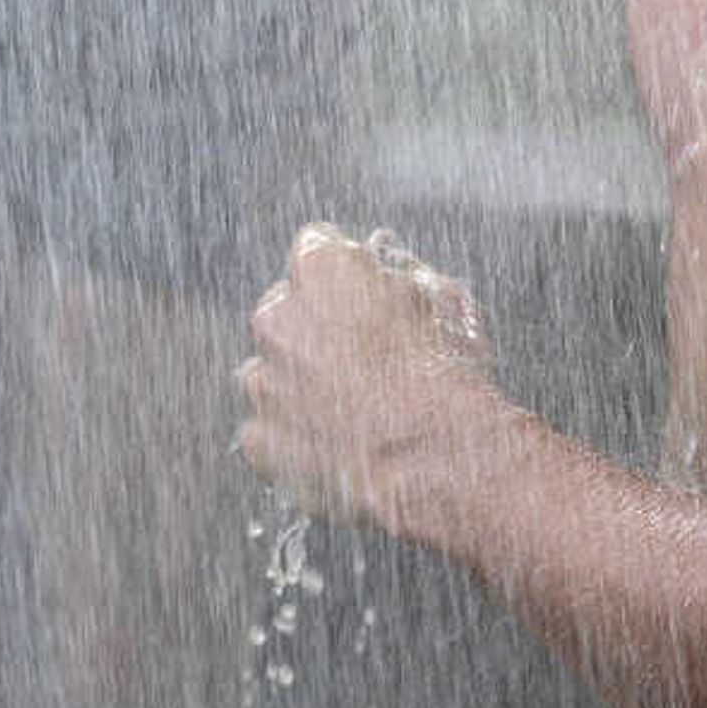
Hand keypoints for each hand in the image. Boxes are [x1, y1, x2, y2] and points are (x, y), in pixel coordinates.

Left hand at [238, 223, 505, 531]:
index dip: (346, 270)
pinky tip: (337, 443)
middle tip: (363, 358)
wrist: (438, 461)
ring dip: (299, 382)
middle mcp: (279, 317)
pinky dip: (292, 435)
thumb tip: (391, 271)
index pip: (316, 246)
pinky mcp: (257, 437)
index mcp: (324, 270)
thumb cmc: (448, 377)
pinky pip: (266, 428)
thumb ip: (406, 277)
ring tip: (352, 408)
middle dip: (316, 327)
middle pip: (285, 308)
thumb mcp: (448, 304)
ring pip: (270, 370)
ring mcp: (263, 380)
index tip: (363, 290)